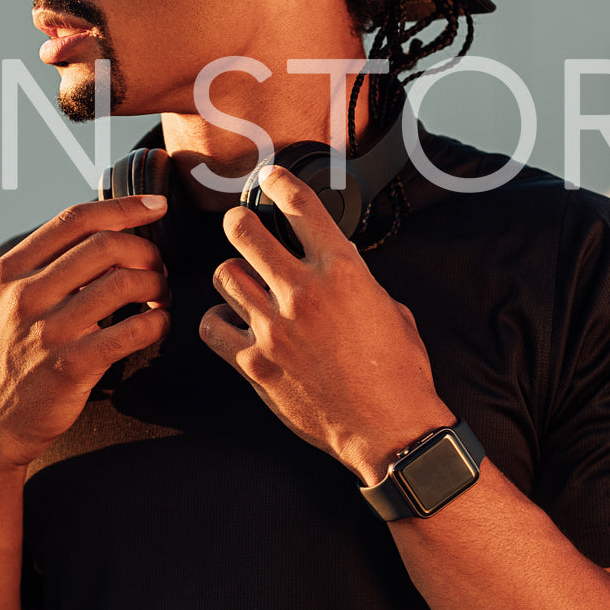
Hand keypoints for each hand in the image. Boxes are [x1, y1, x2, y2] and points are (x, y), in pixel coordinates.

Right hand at [0, 195, 171, 471]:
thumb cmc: (10, 357)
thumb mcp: (10, 302)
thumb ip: (48, 266)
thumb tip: (108, 230)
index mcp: (11, 271)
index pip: (75, 219)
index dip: (123, 207)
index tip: (156, 207)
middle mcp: (26, 295)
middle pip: (106, 245)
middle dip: (146, 251)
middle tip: (157, 268)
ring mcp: (48, 331)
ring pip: (124, 283)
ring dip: (157, 285)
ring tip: (160, 296)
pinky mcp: (70, 367)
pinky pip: (132, 331)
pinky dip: (158, 322)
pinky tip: (158, 325)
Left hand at [199, 166, 450, 483]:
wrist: (390, 430)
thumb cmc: (398, 373)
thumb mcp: (391, 309)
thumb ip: (356, 281)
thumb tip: (334, 270)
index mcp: (342, 271)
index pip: (299, 204)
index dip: (278, 181)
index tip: (270, 179)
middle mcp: (303, 292)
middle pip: (244, 230)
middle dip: (239, 222)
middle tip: (241, 225)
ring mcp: (273, 327)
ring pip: (224, 274)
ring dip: (233, 275)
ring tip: (244, 284)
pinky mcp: (254, 363)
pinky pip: (211, 326)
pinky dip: (218, 322)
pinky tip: (232, 324)